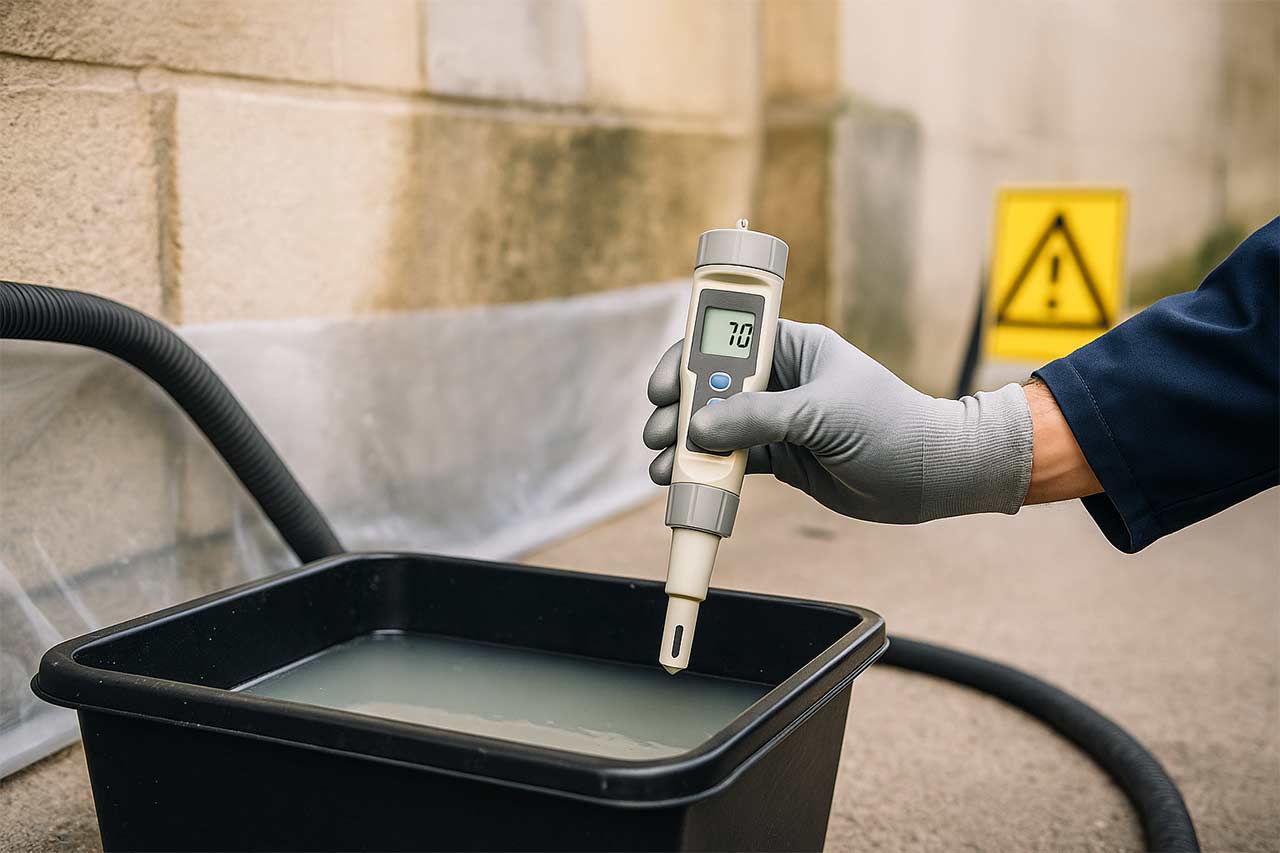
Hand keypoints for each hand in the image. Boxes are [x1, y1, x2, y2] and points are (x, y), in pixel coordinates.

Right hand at [643, 319, 1034, 523]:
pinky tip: (685, 481)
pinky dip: (708, 470)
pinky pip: (734, 459)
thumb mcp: (820, 414)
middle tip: (657, 432)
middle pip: (712, 385)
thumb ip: (756, 418)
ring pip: (717, 426)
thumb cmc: (890, 425)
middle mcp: (782, 379)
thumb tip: (697, 427)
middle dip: (679, 408)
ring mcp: (779, 419)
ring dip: (686, 444)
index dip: (689, 356)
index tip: (663, 383)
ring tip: (663, 465)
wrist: (932, 476)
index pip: (727, 339)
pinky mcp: (783, 457)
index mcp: (794, 346)